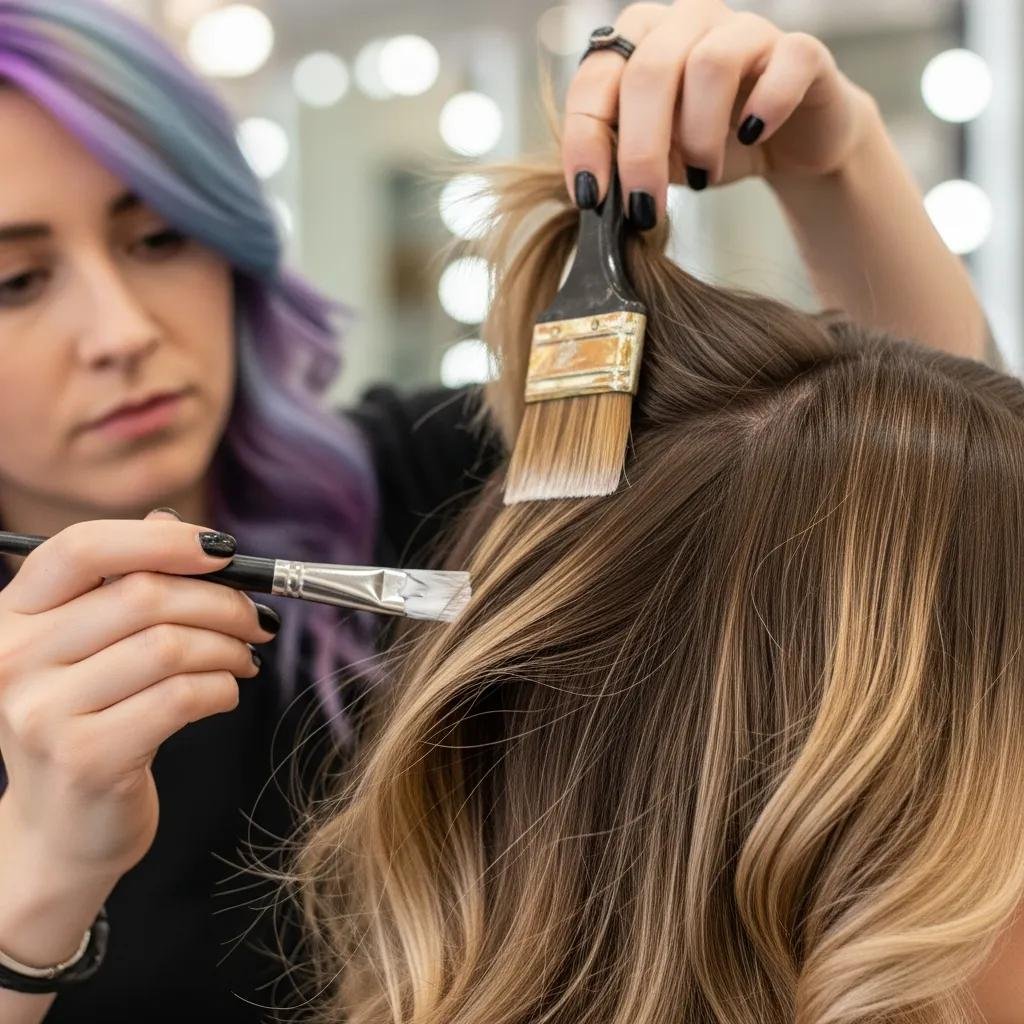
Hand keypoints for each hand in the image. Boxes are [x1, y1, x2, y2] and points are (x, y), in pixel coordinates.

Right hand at [0, 513, 276, 884]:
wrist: (64, 827)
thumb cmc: (92, 720)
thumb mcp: (91, 647)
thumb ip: (123, 582)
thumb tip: (171, 523)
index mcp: (11, 617)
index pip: (80, 548)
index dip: (161, 540)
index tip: (224, 549)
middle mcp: (12, 659)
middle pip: (143, 595)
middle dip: (221, 600)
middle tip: (256, 619)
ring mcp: (42, 713)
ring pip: (170, 646)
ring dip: (228, 647)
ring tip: (244, 658)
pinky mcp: (86, 758)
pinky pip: (182, 697)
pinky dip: (221, 688)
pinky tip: (224, 693)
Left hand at [561, 0, 873, 225]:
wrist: (788, 145)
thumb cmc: (711, 146)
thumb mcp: (654, 159)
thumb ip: (619, 162)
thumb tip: (590, 199)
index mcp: (639, 41)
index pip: (596, 77)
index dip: (586, 137)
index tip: (589, 196)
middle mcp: (688, 21)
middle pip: (649, 71)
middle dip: (641, 151)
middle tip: (643, 208)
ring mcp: (746, 29)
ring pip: (710, 64)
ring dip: (701, 136)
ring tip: (706, 177)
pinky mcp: (800, 51)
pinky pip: (786, 62)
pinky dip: (767, 106)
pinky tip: (754, 137)